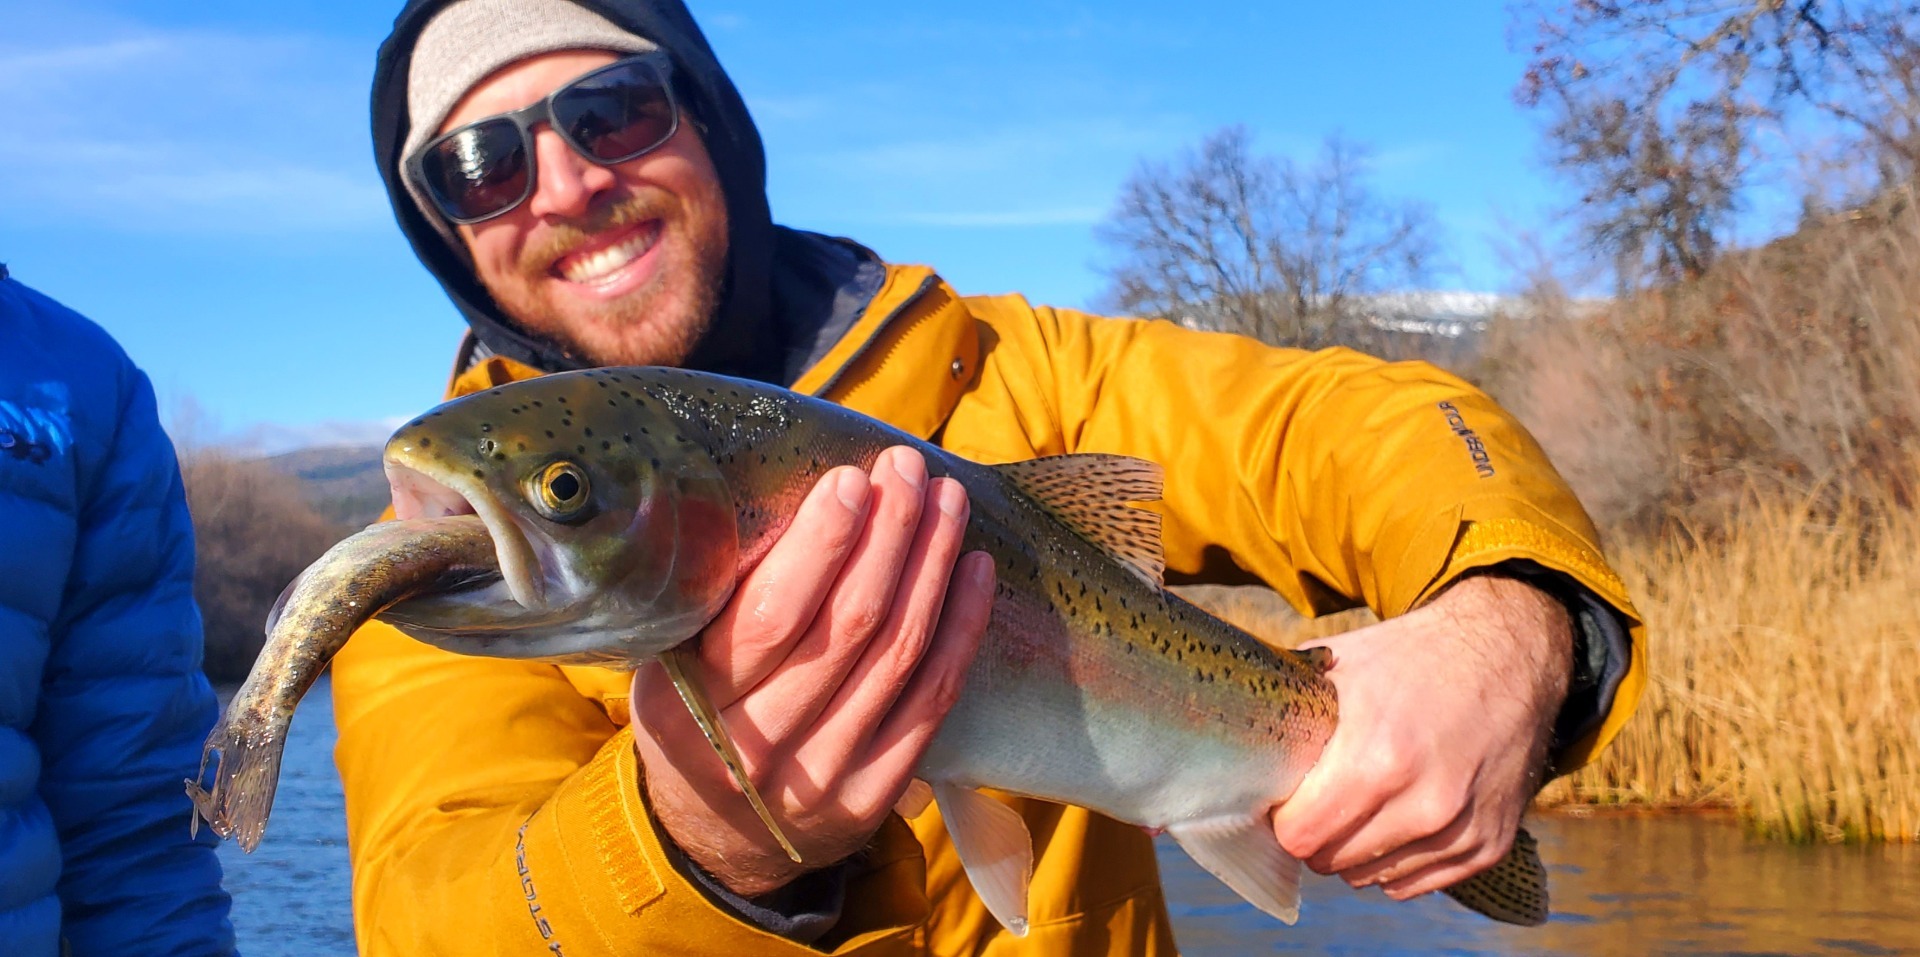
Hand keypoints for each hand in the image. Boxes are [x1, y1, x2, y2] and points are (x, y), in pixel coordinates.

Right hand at [629, 446, 995, 896]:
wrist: (717, 840)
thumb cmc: (699, 717)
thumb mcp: (674, 663)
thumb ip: (719, 600)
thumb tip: (791, 492)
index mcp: (695, 703)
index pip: (771, 616)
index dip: (821, 545)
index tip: (852, 480)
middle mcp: (760, 746)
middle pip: (849, 628)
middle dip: (889, 535)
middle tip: (910, 470)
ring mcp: (822, 777)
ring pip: (899, 656)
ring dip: (931, 567)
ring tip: (947, 501)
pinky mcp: (874, 796)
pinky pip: (932, 702)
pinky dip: (961, 630)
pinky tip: (973, 570)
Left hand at [1270, 573, 1570, 900]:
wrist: (1508, 653)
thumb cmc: (1412, 657)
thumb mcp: (1340, 667)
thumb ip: (1284, 710)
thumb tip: (1228, 746)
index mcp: (1378, 756)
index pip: (1301, 837)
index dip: (1284, 820)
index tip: (1287, 801)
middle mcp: (1426, 803)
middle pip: (1333, 861)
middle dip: (1318, 836)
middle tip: (1321, 802)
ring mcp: (1462, 827)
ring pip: (1374, 878)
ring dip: (1357, 851)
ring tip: (1360, 806)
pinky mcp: (1491, 844)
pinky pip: (1417, 882)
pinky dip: (1397, 860)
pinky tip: (1395, 820)